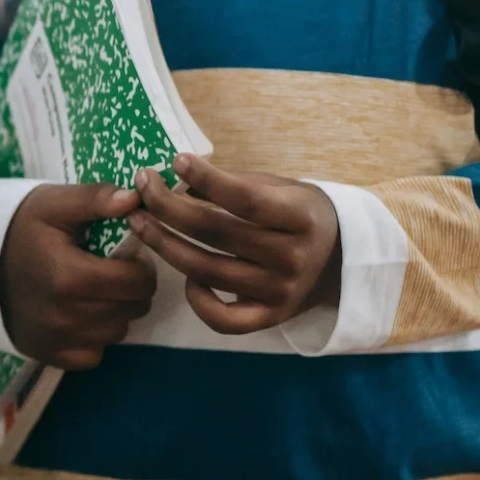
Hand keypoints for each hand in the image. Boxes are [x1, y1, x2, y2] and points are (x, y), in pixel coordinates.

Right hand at [0, 184, 157, 370]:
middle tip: (114, 271)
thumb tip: (134, 199)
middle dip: (132, 289)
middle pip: (131, 309)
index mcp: (69, 276)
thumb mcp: (55, 204)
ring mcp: (56, 340)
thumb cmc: (22, 228)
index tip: (128, 256)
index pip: (137, 282)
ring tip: (96, 291)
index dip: (142, 267)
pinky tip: (81, 315)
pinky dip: (95, 337)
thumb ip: (96, 198)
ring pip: (116, 332)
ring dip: (116, 312)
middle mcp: (64, 316)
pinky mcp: (48, 355)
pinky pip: (94, 355)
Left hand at [129, 156, 341, 335]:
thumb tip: (176, 178)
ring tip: (139, 223)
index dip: (208, 180)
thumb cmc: (299, 215)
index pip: (246, 200)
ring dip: (165, 246)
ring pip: (208, 272)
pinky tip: (185, 276)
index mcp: (301, 217)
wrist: (340, 261)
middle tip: (141, 188)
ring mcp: (281, 292)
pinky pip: (222, 319)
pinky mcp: (270, 318)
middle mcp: (293, 257)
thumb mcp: (279, 189)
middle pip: (217, 234)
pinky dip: (197, 298)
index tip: (176, 161)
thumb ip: (234, 184)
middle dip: (168, 208)